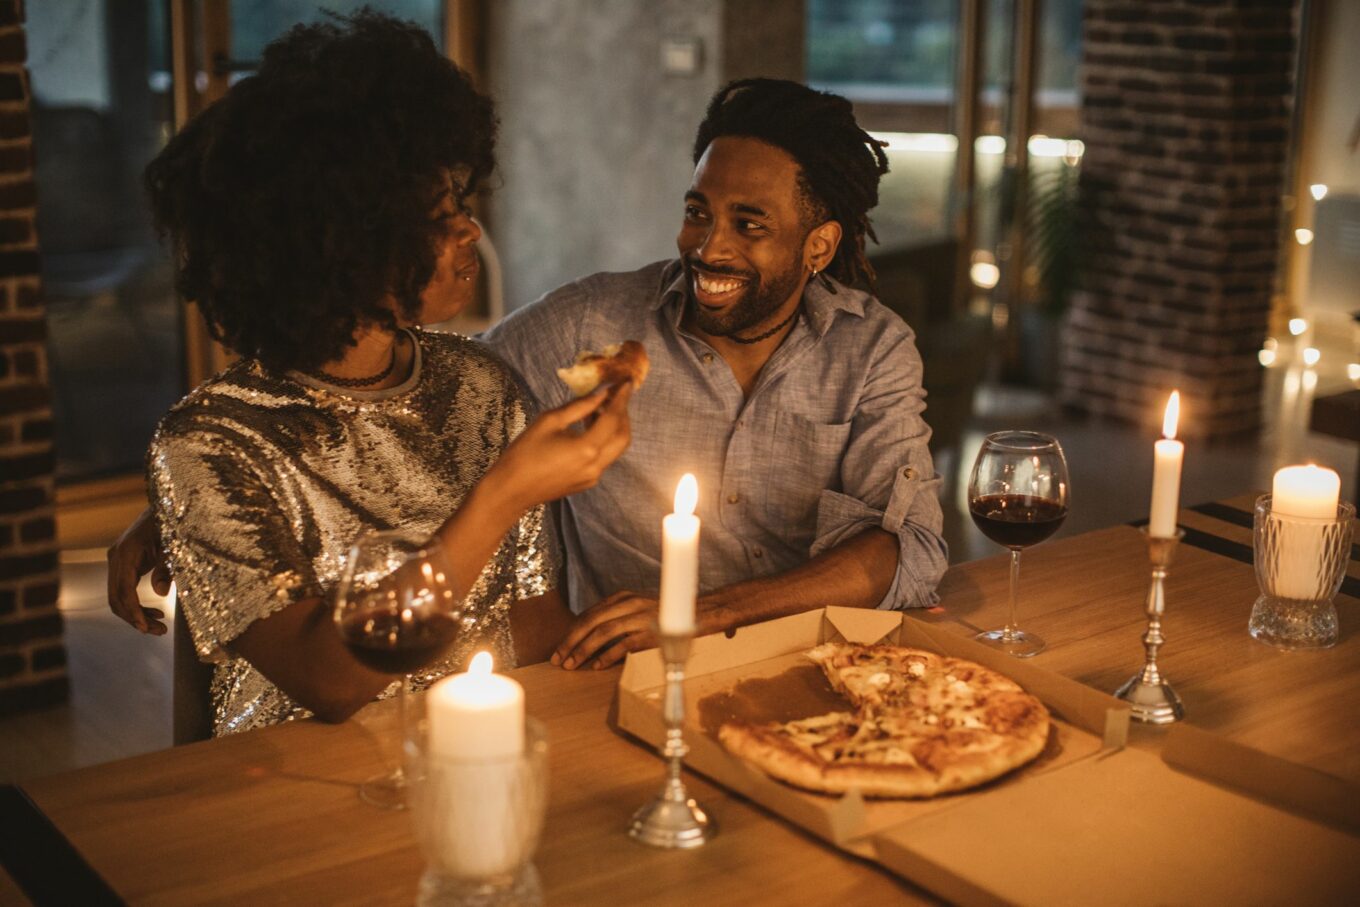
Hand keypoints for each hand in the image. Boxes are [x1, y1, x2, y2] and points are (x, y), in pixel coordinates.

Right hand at [107, 506, 171, 634]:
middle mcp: (115, 557)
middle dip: (135, 618)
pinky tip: (156, 613)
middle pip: (116, 598)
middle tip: (159, 631)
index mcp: (126, 553)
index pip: (124, 591)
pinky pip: (124, 590)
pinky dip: (136, 604)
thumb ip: (167, 567)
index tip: (146, 628)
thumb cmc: (171, 524)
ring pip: (118, 597)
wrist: (165, 507)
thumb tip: (159, 593)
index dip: (134, 612)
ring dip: (136, 614)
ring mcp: (116, 561)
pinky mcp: (122, 564)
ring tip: (160, 627)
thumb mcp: (173, 545)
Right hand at [489, 384, 632, 512]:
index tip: (627, 383)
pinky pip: (604, 458)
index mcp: (587, 448)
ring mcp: (593, 476)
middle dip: (623, 415)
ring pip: (616, 449)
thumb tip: (601, 394)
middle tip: (614, 397)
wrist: (512, 489)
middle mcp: (596, 465)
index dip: (621, 399)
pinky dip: (603, 441)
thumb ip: (579, 407)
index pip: (614, 419)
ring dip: (614, 429)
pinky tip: (588, 429)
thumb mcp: (549, 421)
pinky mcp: (587, 482)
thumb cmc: (525, 452)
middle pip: (623, 437)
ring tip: (598, 411)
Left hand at [550, 590, 658, 669]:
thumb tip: (592, 639)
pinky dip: (608, 655)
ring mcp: (641, 617)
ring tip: (571, 665)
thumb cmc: (666, 617)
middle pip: (591, 620)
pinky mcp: (652, 632)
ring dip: (583, 649)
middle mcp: (629, 603)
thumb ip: (618, 618)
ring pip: (603, 631)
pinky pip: (624, 644)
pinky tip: (596, 666)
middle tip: (557, 659)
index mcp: (623, 597)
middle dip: (570, 641)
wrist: (700, 613)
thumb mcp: (638, 610)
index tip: (559, 649)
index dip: (571, 632)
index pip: (589, 614)